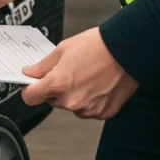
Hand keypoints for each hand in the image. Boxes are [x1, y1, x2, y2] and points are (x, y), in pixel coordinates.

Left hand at [22, 28, 138, 119]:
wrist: (130, 49)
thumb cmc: (99, 46)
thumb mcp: (63, 49)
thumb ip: (42, 66)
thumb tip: (29, 73)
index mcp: (58, 84)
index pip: (30, 98)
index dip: (30, 90)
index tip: (33, 85)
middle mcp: (72, 100)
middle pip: (52, 101)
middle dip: (56, 89)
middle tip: (69, 73)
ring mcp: (89, 109)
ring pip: (71, 106)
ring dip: (74, 96)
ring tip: (87, 77)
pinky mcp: (104, 113)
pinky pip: (89, 110)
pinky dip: (91, 101)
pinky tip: (98, 85)